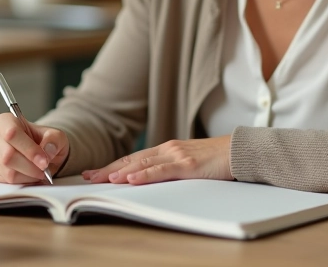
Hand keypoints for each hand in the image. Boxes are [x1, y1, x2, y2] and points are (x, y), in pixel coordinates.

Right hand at [0, 114, 68, 183]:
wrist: (38, 153)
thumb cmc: (44, 141)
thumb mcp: (56, 136)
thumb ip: (54, 139)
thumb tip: (47, 150)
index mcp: (5, 120)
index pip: (12, 134)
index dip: (29, 150)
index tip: (44, 161)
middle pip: (7, 155)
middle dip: (30, 166)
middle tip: (44, 169)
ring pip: (7, 171)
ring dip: (28, 175)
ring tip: (39, 172)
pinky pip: (5, 181)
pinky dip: (22, 181)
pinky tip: (29, 175)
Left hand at [83, 136, 231, 185]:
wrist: (240, 150)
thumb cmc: (217, 159)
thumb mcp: (190, 162)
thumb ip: (173, 168)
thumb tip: (156, 179)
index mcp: (168, 149)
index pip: (135, 158)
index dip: (114, 165)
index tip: (96, 173)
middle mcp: (168, 149)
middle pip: (133, 160)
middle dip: (109, 169)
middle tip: (88, 177)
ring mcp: (177, 155)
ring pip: (143, 164)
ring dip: (121, 171)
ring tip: (102, 178)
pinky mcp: (187, 164)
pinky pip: (161, 171)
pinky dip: (144, 175)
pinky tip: (130, 179)